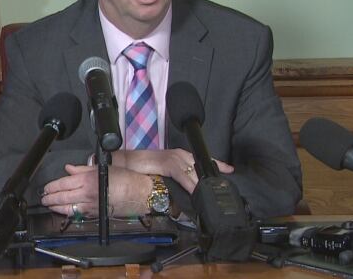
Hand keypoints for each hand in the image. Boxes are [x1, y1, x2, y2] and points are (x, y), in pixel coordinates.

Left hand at [40, 164, 151, 217]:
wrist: (138, 193)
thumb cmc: (125, 179)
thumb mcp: (103, 168)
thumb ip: (83, 169)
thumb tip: (70, 169)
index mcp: (87, 179)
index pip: (63, 183)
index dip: (52, 186)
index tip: (46, 187)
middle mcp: (87, 193)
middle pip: (62, 197)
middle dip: (50, 198)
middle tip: (44, 198)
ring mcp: (90, 206)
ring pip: (67, 208)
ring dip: (56, 207)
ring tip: (50, 205)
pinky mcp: (94, 214)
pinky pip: (77, 214)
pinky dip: (68, 213)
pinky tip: (63, 211)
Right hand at [114, 149, 233, 192]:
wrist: (122, 164)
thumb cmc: (139, 171)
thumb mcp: (161, 178)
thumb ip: (173, 184)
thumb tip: (183, 197)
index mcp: (177, 157)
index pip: (199, 160)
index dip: (214, 164)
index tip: (229, 169)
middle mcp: (176, 154)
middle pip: (199, 162)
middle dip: (211, 171)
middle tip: (224, 178)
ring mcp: (170, 157)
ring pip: (191, 169)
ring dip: (200, 181)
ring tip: (209, 190)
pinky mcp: (163, 162)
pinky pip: (179, 173)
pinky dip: (187, 182)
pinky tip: (193, 189)